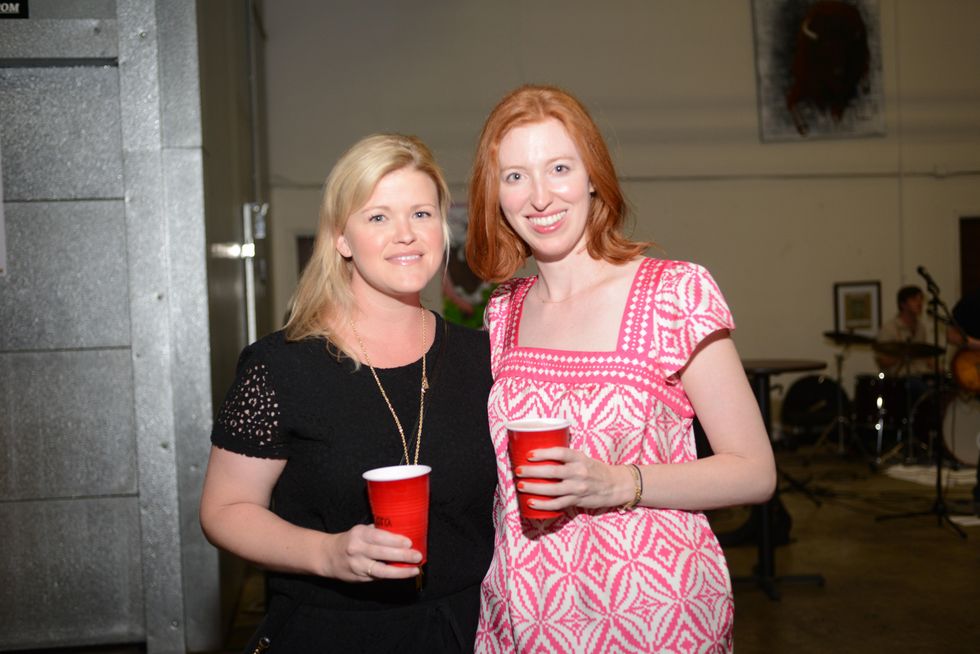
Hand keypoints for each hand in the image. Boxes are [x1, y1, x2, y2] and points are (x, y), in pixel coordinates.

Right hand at [325, 524, 421, 581]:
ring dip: (400, 571)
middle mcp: (357, 550)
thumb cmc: (352, 540)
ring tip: (414, 570)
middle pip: (382, 554)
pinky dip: (392, 576)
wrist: (329, 556)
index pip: (379, 537)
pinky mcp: (359, 579)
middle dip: (402, 555)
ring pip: (381, 571)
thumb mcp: (362, 531)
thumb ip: (379, 531)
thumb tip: (404, 529)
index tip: (409, 542)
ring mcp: (358, 566)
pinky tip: (403, 574)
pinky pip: (378, 578)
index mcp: (359, 534)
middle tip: (417, 556)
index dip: (395, 540)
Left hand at [515, 447, 633, 510]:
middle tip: (518, 470)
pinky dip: (543, 504)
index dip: (543, 453)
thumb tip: (539, 453)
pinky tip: (531, 502)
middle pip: (552, 472)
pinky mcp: (577, 501)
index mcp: (579, 458)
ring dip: (534, 488)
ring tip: (521, 486)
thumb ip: (565, 457)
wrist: (614, 485)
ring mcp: (578, 488)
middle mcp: (579, 472)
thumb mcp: (583, 457)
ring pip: (552, 489)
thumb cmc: (594, 469)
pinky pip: (557, 504)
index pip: (560, 453)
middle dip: (532, 471)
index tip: (529, 454)